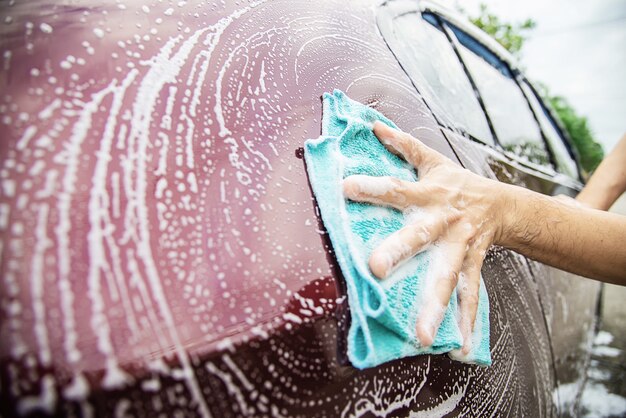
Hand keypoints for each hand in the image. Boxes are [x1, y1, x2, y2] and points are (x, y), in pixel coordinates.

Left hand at [343, 121, 506, 352]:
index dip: (373, 186)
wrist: (503, 204)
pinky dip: (467, 323)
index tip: (345, 187)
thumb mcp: (433, 159)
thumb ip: (403, 144)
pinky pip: (470, 296)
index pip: (397, 188)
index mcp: (430, 192)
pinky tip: (461, 349)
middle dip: (399, 250)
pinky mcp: (473, 266)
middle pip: (420, 236)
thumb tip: (373, 125)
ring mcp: (460, 247)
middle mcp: (444, 221)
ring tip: (422, 335)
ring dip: (435, 306)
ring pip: (447, 276)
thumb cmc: (457, 182)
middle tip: (376, 269)